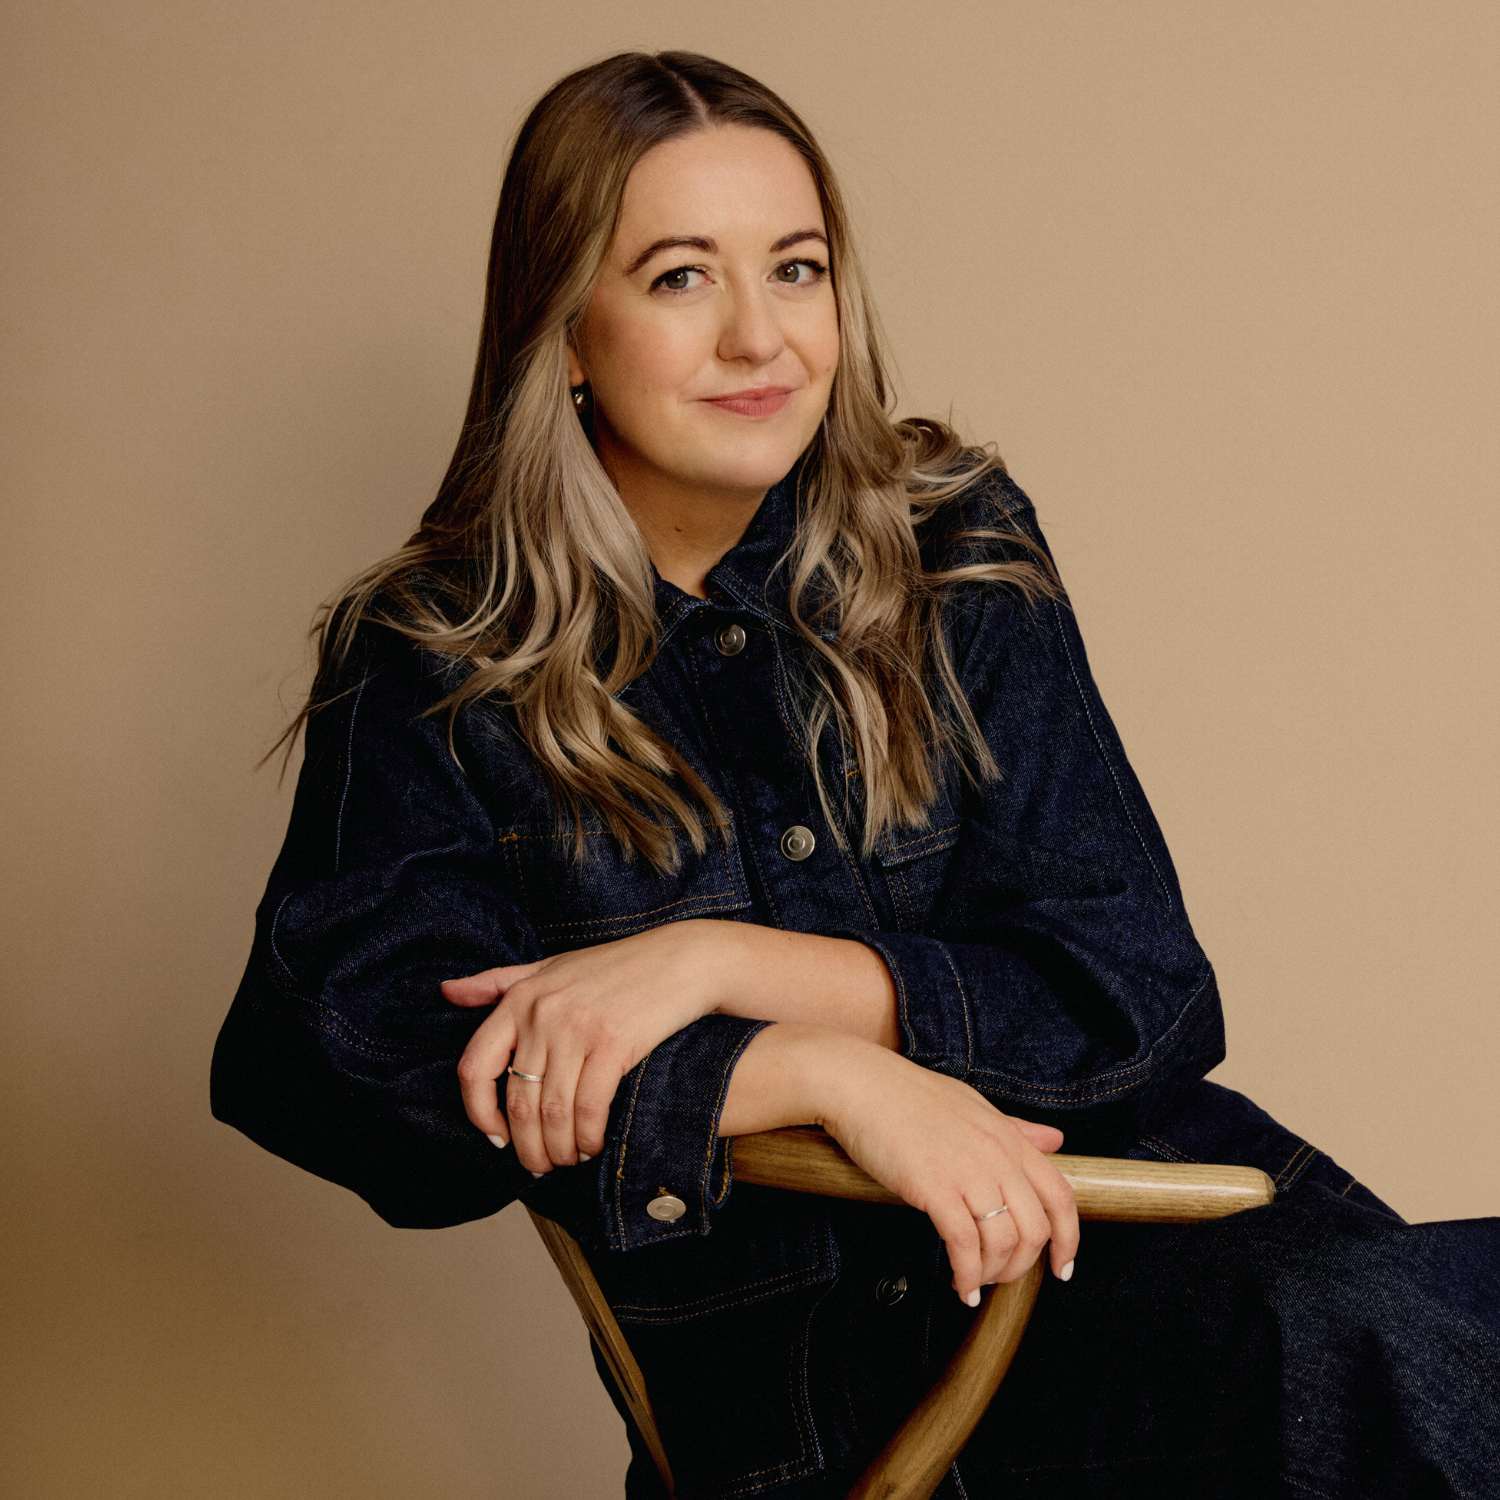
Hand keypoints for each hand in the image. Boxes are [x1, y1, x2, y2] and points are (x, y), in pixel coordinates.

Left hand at [442, 922, 736, 1172]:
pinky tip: (594, 1144)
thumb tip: (446, 992)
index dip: (479, 1114)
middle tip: (540, 1166)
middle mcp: (542, 1012)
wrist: (680, 959)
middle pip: (518, 1102)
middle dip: (527, 1147)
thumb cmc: (614, 967)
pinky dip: (588, 1137)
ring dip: (558, 1149)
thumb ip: (497, 982)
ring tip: (568, 1160)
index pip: (475, 1068)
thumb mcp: (550, 966)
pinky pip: (589, 1107)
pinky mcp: (614, 1042)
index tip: (498, 1138)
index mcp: (520, 997)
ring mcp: (578, 1027)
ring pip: (552, 1112)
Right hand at [722, 1025, 1079, 1298]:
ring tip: (974, 1281)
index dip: (1069, 1238)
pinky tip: (958, 1285)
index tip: (1061, 1267)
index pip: (1060, 1195)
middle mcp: (997, 1156)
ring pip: (1004, 1242)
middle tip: (1001, 1278)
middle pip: (1036, 1229)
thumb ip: (1015, 1129)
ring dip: (993, 1274)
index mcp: (1008, 1136)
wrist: (859, 1084)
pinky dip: (967, 1275)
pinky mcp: (935, 1188)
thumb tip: (1055, 1140)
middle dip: (1023, 1265)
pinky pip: (965, 1245)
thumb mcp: (972, 1104)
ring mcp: (968, 1172)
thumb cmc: (908, 1094)